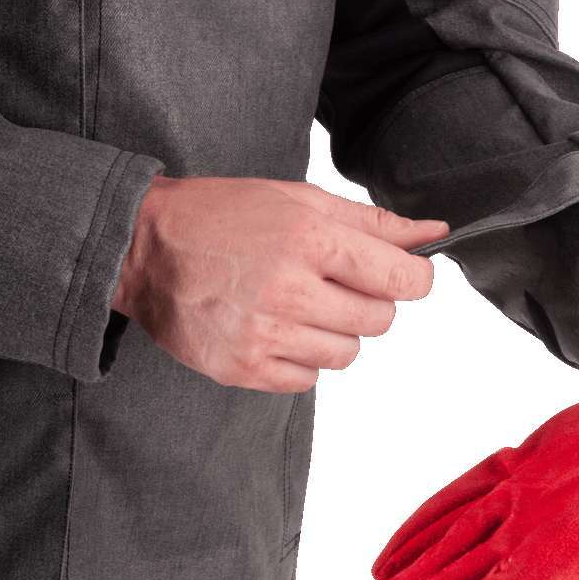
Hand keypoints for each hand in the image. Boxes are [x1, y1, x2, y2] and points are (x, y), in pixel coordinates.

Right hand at [112, 175, 449, 391]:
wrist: (144, 248)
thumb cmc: (223, 216)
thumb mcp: (300, 200)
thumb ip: (372, 222)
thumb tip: (434, 233)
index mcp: (310, 240)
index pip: (401, 280)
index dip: (412, 278)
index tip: (400, 275)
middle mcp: (290, 290)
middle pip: (378, 321)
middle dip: (367, 302)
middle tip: (332, 283)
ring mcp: (265, 335)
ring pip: (346, 354)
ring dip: (334, 331)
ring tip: (297, 304)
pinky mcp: (244, 368)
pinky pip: (307, 379)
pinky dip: (301, 358)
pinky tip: (274, 327)